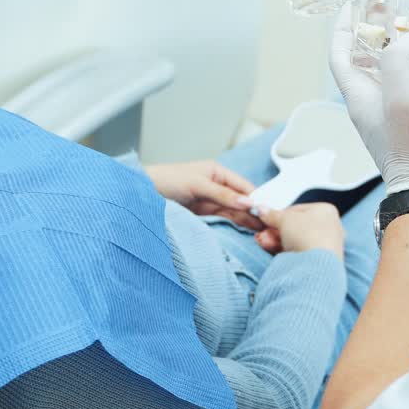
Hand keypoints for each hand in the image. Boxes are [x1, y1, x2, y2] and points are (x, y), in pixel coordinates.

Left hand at [145, 161, 262, 229]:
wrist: (140, 195)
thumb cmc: (165, 181)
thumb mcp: (197, 185)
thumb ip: (223, 195)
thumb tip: (248, 202)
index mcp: (217, 173)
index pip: (244, 186)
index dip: (256, 199)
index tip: (268, 212)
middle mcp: (216, 188)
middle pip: (241, 202)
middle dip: (253, 213)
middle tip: (268, 228)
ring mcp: (209, 203)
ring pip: (234, 214)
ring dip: (246, 223)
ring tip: (260, 234)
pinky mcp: (202, 217)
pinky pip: (223, 222)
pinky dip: (233, 228)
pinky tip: (244, 235)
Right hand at [253, 203, 344, 258]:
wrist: (317, 266)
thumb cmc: (306, 235)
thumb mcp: (285, 219)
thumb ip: (272, 214)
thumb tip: (261, 210)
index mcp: (326, 210)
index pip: (297, 210)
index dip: (279, 215)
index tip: (266, 219)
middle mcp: (329, 227)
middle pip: (295, 227)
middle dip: (275, 231)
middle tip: (261, 234)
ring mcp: (326, 245)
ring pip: (295, 240)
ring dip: (276, 241)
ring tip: (263, 242)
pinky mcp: (320, 262)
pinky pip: (299, 253)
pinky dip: (284, 252)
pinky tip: (272, 251)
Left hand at [331, 8, 408, 199]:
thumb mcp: (400, 97)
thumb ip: (398, 60)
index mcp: (360, 97)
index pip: (341, 56)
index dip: (343, 29)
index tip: (352, 5)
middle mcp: (376, 102)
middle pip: (371, 56)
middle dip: (380, 29)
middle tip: (393, 4)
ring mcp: (400, 110)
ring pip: (402, 66)